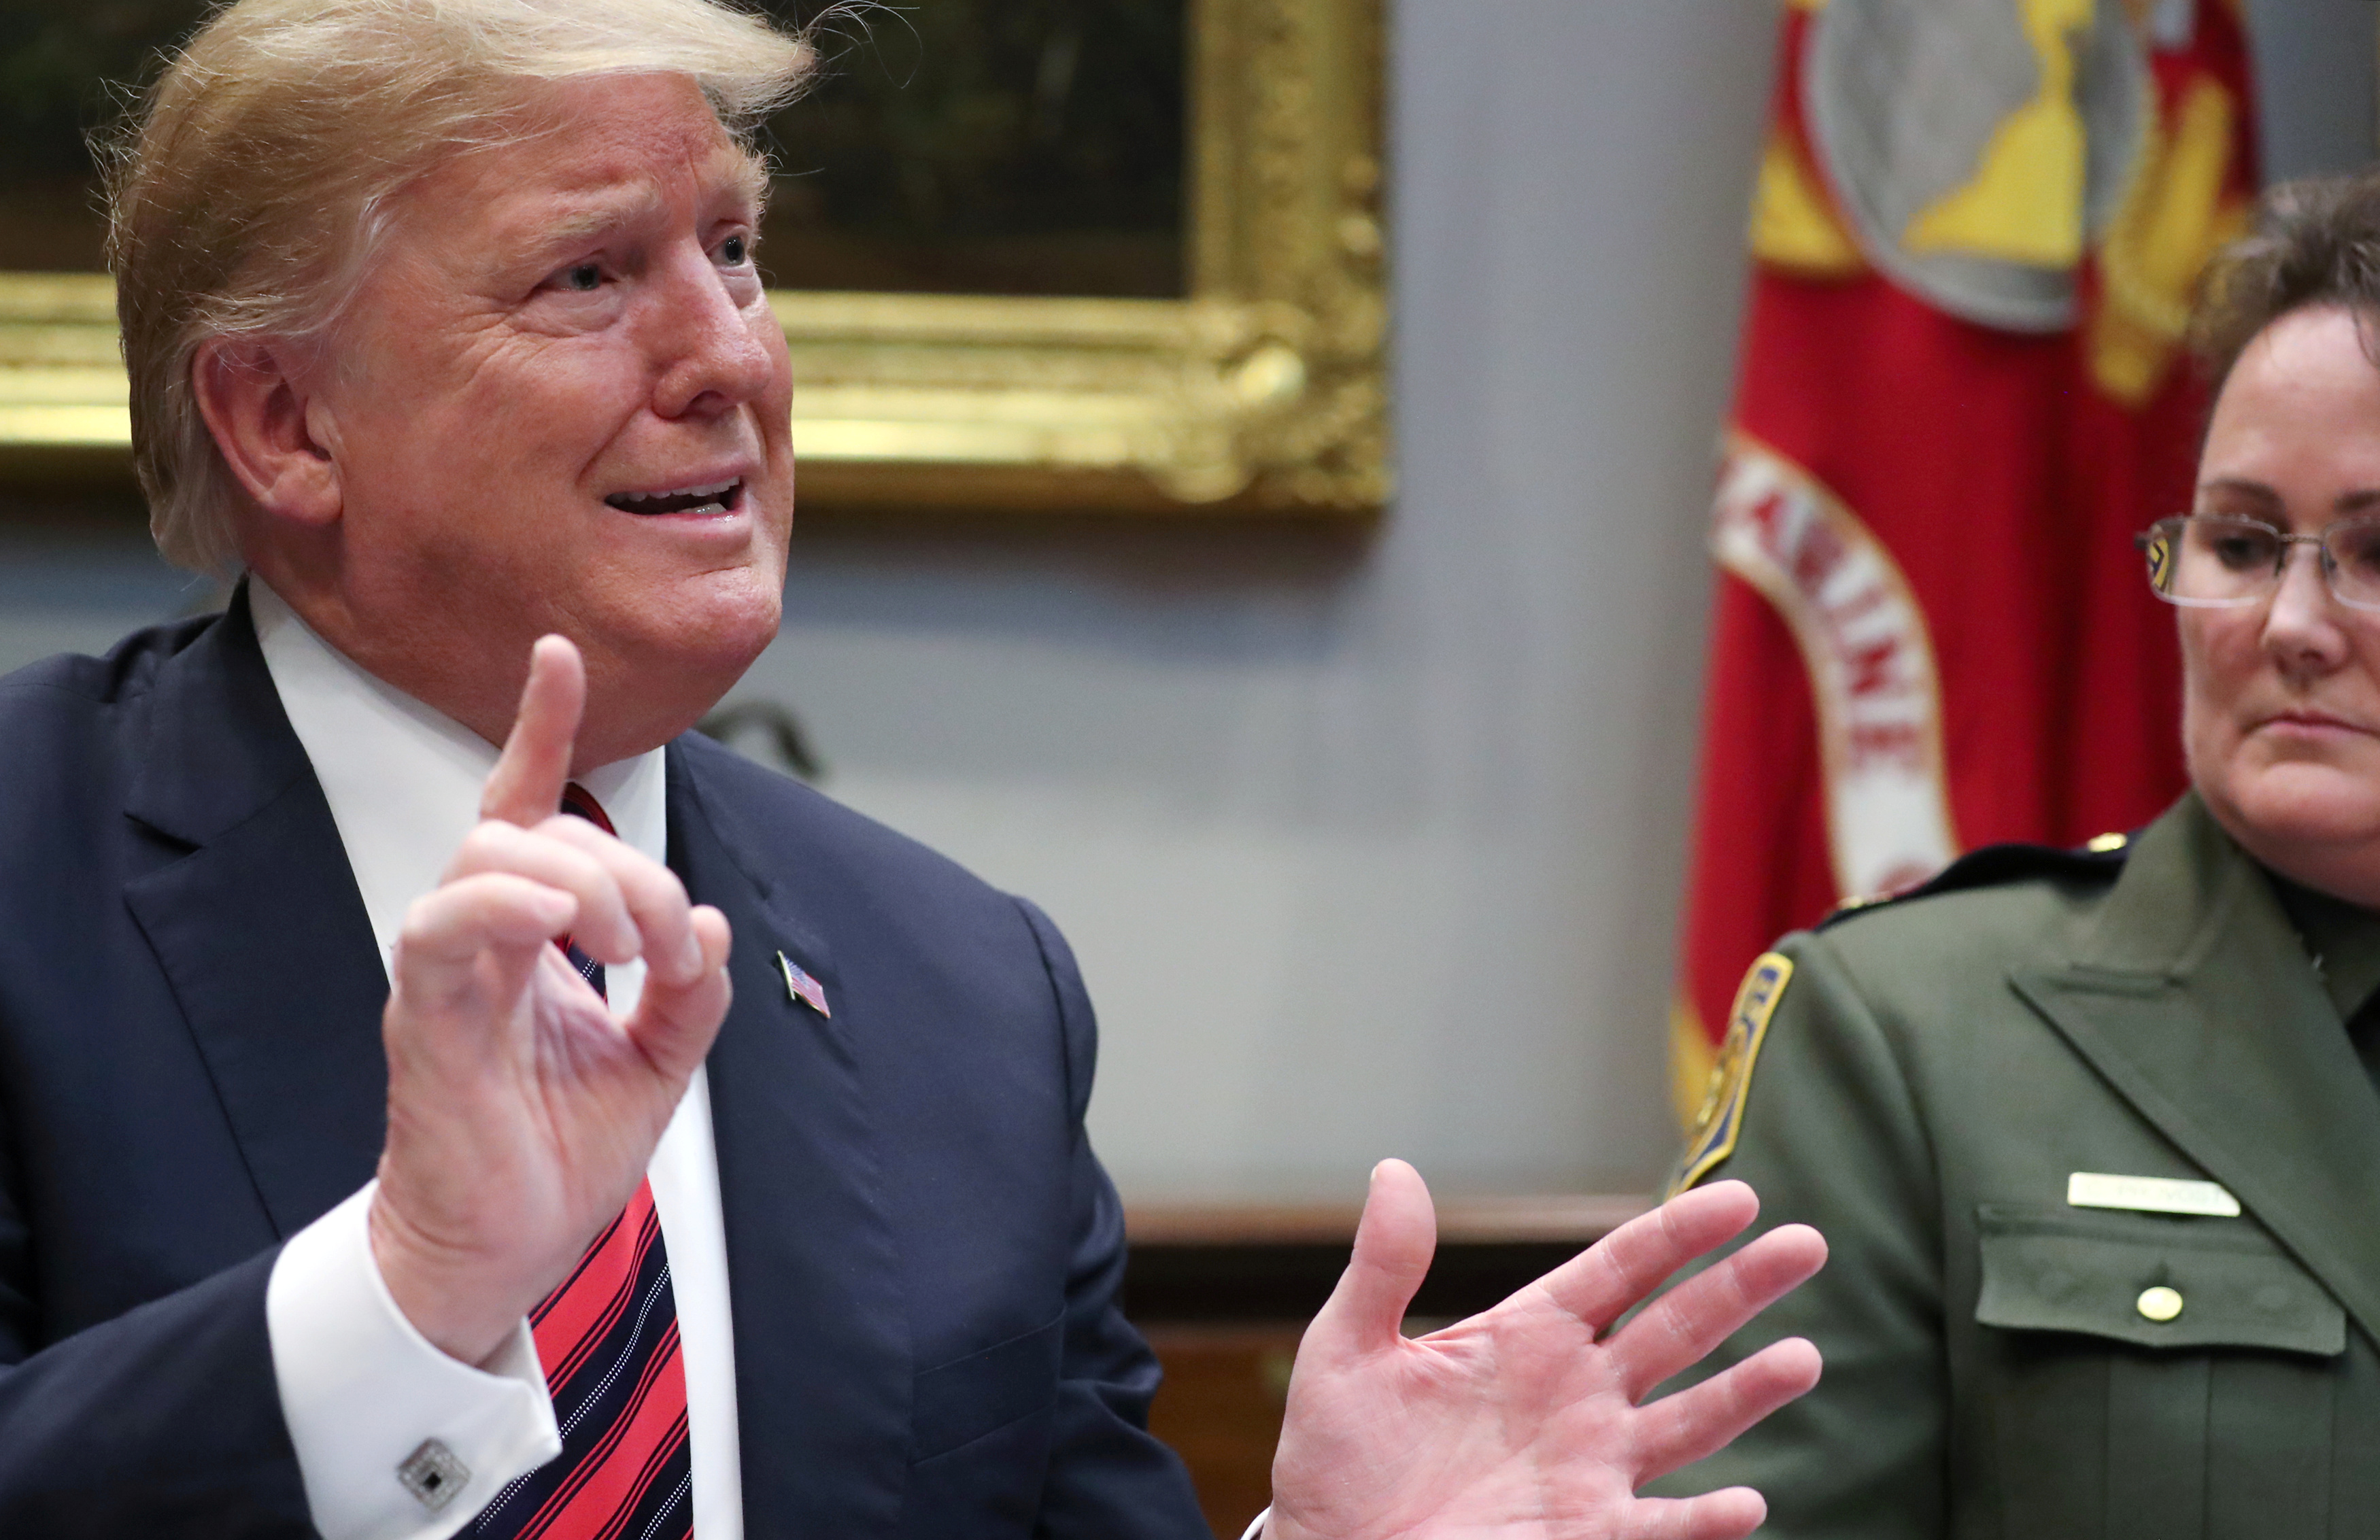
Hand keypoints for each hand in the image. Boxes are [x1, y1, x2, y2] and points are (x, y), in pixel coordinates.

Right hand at [367, 636, 732, 1365]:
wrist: (507, 1254)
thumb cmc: (557, 1158)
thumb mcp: (657, 1067)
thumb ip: (688, 995)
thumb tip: (709, 920)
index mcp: (528, 940)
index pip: (526, 809)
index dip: (541, 728)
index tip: (559, 653)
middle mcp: (481, 943)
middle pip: (532, 832)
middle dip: (624, 867)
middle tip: (669, 944)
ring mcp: (446, 976)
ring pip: (486, 859)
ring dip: (580, 880)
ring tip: (628, 945)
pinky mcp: (423, 1022)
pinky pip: (438, 931)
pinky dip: (502, 908)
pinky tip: (560, 929)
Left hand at [1267, 1163, 1824, 1539]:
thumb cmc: (1336, 1456)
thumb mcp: (1347, 1352)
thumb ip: (1384, 1266)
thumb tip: (1394, 1170)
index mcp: (1527, 1336)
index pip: (1620, 1270)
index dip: (1678, 1233)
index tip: (1740, 1198)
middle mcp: (1576, 1394)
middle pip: (1676, 1328)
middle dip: (1741, 1288)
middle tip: (1809, 1244)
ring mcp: (1591, 1467)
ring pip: (1691, 1420)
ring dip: (1748, 1392)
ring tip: (1803, 1358)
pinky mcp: (1587, 1535)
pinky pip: (1660, 1528)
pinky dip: (1704, 1522)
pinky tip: (1746, 1504)